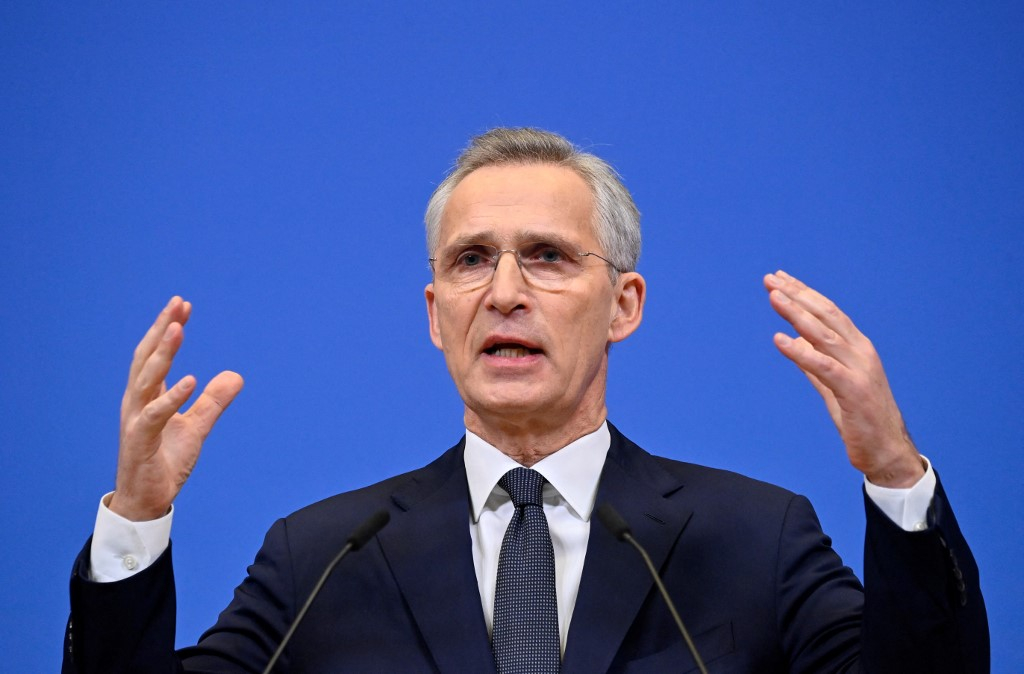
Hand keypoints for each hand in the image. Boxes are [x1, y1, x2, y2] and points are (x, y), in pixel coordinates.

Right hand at [109, 297, 243, 520]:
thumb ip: (213, 401)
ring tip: (178, 329)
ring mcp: (136, 420)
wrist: (147, 499)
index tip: (182, 305)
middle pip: (147, 358)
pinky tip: (192, 381)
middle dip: (162, 329)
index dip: (167, 329)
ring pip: (146, 380)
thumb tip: (236, 376)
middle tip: (177, 303)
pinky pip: (156, 415)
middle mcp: (137, 402)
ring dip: (163, 354)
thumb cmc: (164, 461)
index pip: (156, 354)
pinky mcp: (141, 440)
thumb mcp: (196, 427)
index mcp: (147, 396)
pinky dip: (173, 397)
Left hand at [764, 271, 923, 486]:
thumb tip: (795, 341)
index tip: (780, 279)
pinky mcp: (854, 390)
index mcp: (857, 348)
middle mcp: (861, 352)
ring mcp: (860, 369)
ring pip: (824, 334)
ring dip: (796, 314)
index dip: (803, 293)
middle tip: (770, 279)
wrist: (887, 452)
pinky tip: (780, 340)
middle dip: (796, 295)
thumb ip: (814, 363)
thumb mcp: (832, 385)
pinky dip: (800, 352)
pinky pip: (823, 366)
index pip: (828, 312)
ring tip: (774, 297)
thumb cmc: (861, 419)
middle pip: (825, 315)